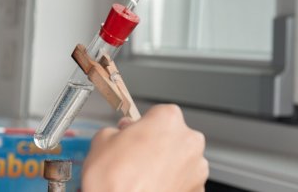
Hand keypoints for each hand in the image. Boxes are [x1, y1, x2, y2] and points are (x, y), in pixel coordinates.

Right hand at [82, 104, 208, 191]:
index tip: (132, 134)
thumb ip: (115, 130)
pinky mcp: (197, 190)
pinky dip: (170, 183)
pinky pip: (183, 181)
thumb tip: (117, 134)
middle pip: (172, 136)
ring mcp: (196, 168)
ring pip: (180, 160)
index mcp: (168, 120)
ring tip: (140, 177)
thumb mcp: (101, 141)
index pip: (157, 113)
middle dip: (156, 144)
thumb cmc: (114, 181)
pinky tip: (151, 187)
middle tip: (133, 158)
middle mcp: (188, 141)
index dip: (142, 125)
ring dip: (164, 165)